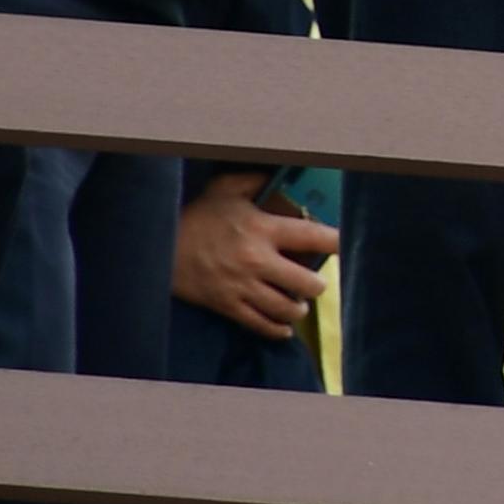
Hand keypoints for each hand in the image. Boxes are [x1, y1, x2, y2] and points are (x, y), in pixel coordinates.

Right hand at [173, 171, 335, 339]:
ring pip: (286, 309)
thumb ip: (256, 180)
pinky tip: (284, 327)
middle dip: (319, 284)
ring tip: (300, 302)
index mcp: (263, 230)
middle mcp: (258, 261)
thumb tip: (278, 174)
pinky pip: (260, 325)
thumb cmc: (197, 217)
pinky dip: (277, 329)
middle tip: (317, 281)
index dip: (336, 242)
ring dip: (299, 308)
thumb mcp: (226, 190)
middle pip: (307, 283)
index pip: (314, 238)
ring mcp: (243, 287)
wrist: (159, 247)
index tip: (344, 245)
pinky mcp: (228, 306)